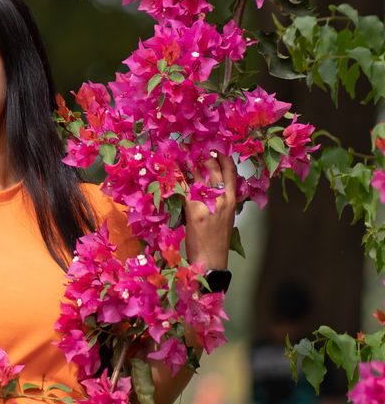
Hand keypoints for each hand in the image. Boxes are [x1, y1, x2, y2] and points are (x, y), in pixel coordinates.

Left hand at [184, 151, 236, 268]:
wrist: (212, 260)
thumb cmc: (217, 240)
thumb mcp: (225, 217)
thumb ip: (220, 200)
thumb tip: (209, 185)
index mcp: (232, 200)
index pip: (231, 171)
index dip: (223, 156)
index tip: (214, 146)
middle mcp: (222, 198)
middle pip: (213, 168)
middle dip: (203, 153)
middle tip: (193, 142)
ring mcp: (208, 203)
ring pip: (198, 175)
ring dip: (188, 161)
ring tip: (180, 149)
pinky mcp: (194, 210)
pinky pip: (184, 188)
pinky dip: (177, 177)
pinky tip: (171, 169)